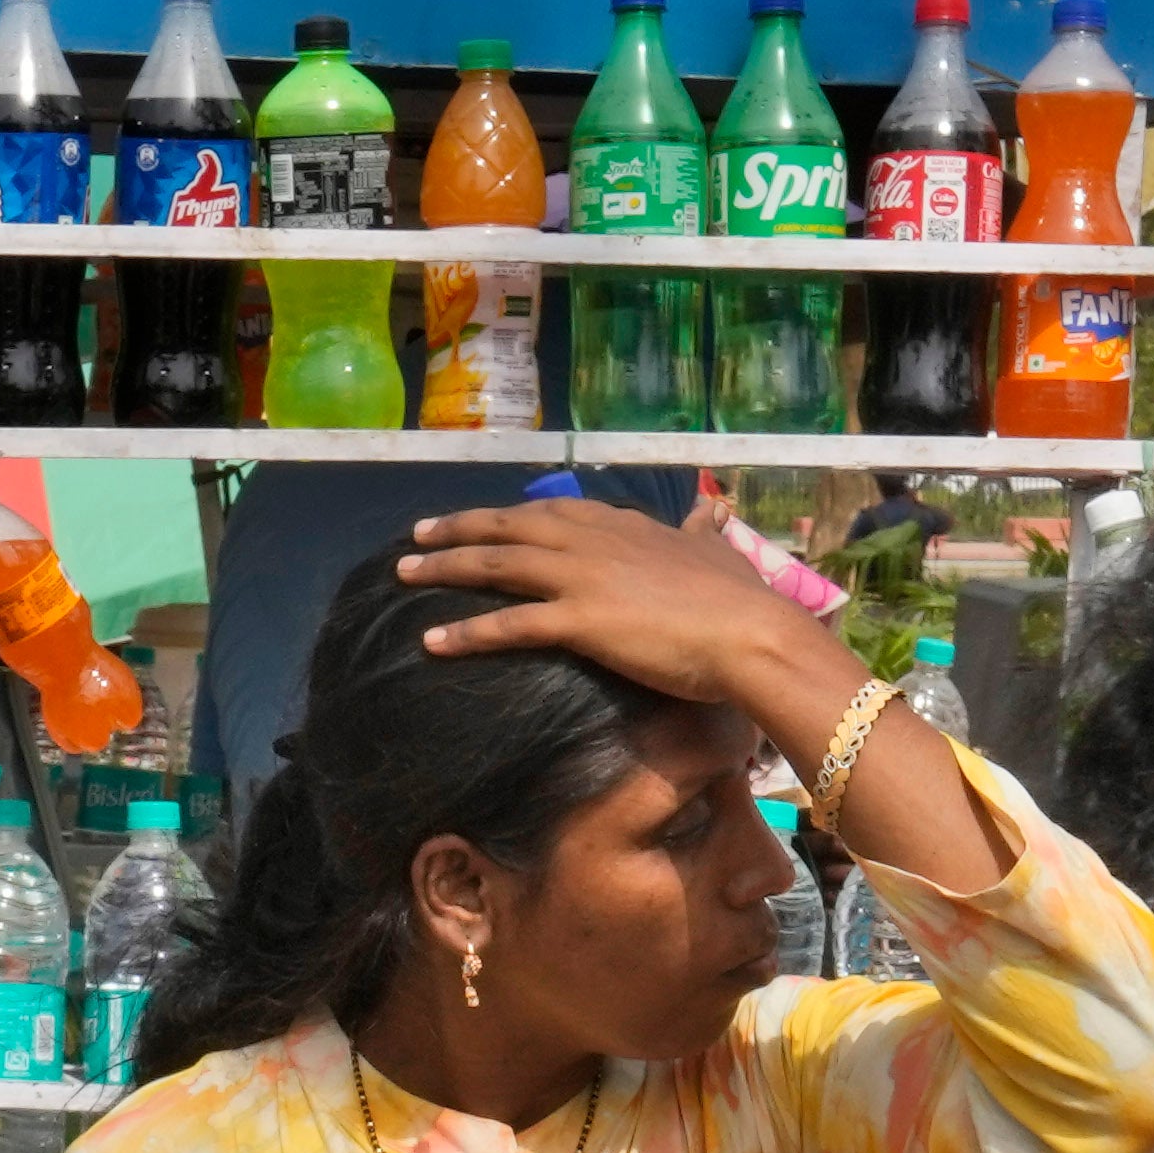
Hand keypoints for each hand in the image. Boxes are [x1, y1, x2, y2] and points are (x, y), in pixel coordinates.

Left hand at [397, 490, 847, 740]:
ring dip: (445, 567)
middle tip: (416, 535)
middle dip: (458, 529)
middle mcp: (593, 542)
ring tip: (403, 573)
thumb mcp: (719, 553)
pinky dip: (466, 631)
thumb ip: (702, 534)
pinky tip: (431, 640)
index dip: (510, 516)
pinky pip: (509, 625)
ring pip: (497, 566)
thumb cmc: (739, 601)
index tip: (478, 519)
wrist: (750, 634)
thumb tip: (710, 512)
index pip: (553, 514)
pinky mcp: (579, 621)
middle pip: (509, 528)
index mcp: (622, 526)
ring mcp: (582, 578)